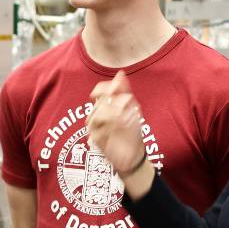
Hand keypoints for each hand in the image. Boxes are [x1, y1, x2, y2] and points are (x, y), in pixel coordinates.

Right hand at [87, 71, 153, 196]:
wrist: (132, 154)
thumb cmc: (132, 132)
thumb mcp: (132, 108)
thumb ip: (124, 90)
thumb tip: (120, 73)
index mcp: (107, 105)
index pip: (100, 91)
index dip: (104, 88)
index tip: (115, 88)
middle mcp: (99, 114)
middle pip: (101, 101)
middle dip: (117, 103)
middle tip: (130, 108)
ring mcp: (96, 126)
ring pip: (98, 112)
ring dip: (116, 113)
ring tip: (128, 120)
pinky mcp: (96, 137)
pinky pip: (99, 126)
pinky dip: (113, 125)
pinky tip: (122, 128)